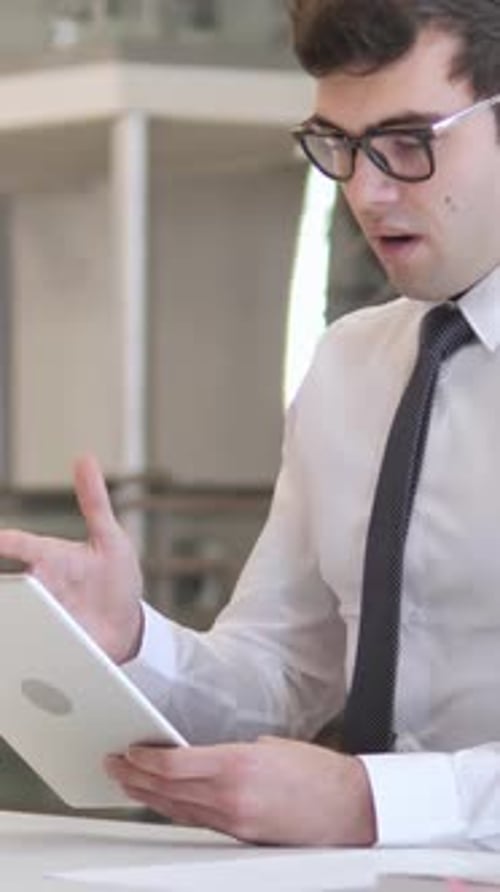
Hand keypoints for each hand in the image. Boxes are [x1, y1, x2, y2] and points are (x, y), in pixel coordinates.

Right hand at [0, 454, 142, 662]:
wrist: (129, 627)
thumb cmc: (115, 577)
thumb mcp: (110, 538)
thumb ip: (94, 501)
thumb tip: (85, 459)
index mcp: (49, 559)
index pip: (18, 545)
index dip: (3, 542)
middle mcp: (39, 587)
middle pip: (7, 584)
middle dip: (3, 590)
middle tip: (8, 589)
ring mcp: (43, 616)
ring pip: (13, 615)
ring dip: (10, 619)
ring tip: (16, 620)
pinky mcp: (49, 644)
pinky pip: (28, 645)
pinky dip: (20, 648)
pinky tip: (16, 655)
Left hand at [106, 737, 376, 845]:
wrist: (349, 808)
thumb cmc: (316, 772)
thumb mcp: (268, 746)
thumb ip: (230, 753)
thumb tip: (202, 757)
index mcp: (238, 764)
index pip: (175, 765)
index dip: (145, 759)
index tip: (129, 750)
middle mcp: (231, 796)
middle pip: (168, 789)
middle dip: (135, 777)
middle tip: (115, 765)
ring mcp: (234, 822)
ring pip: (178, 809)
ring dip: (149, 795)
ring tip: (128, 783)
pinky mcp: (240, 838)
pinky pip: (197, 822)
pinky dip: (175, 810)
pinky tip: (164, 802)